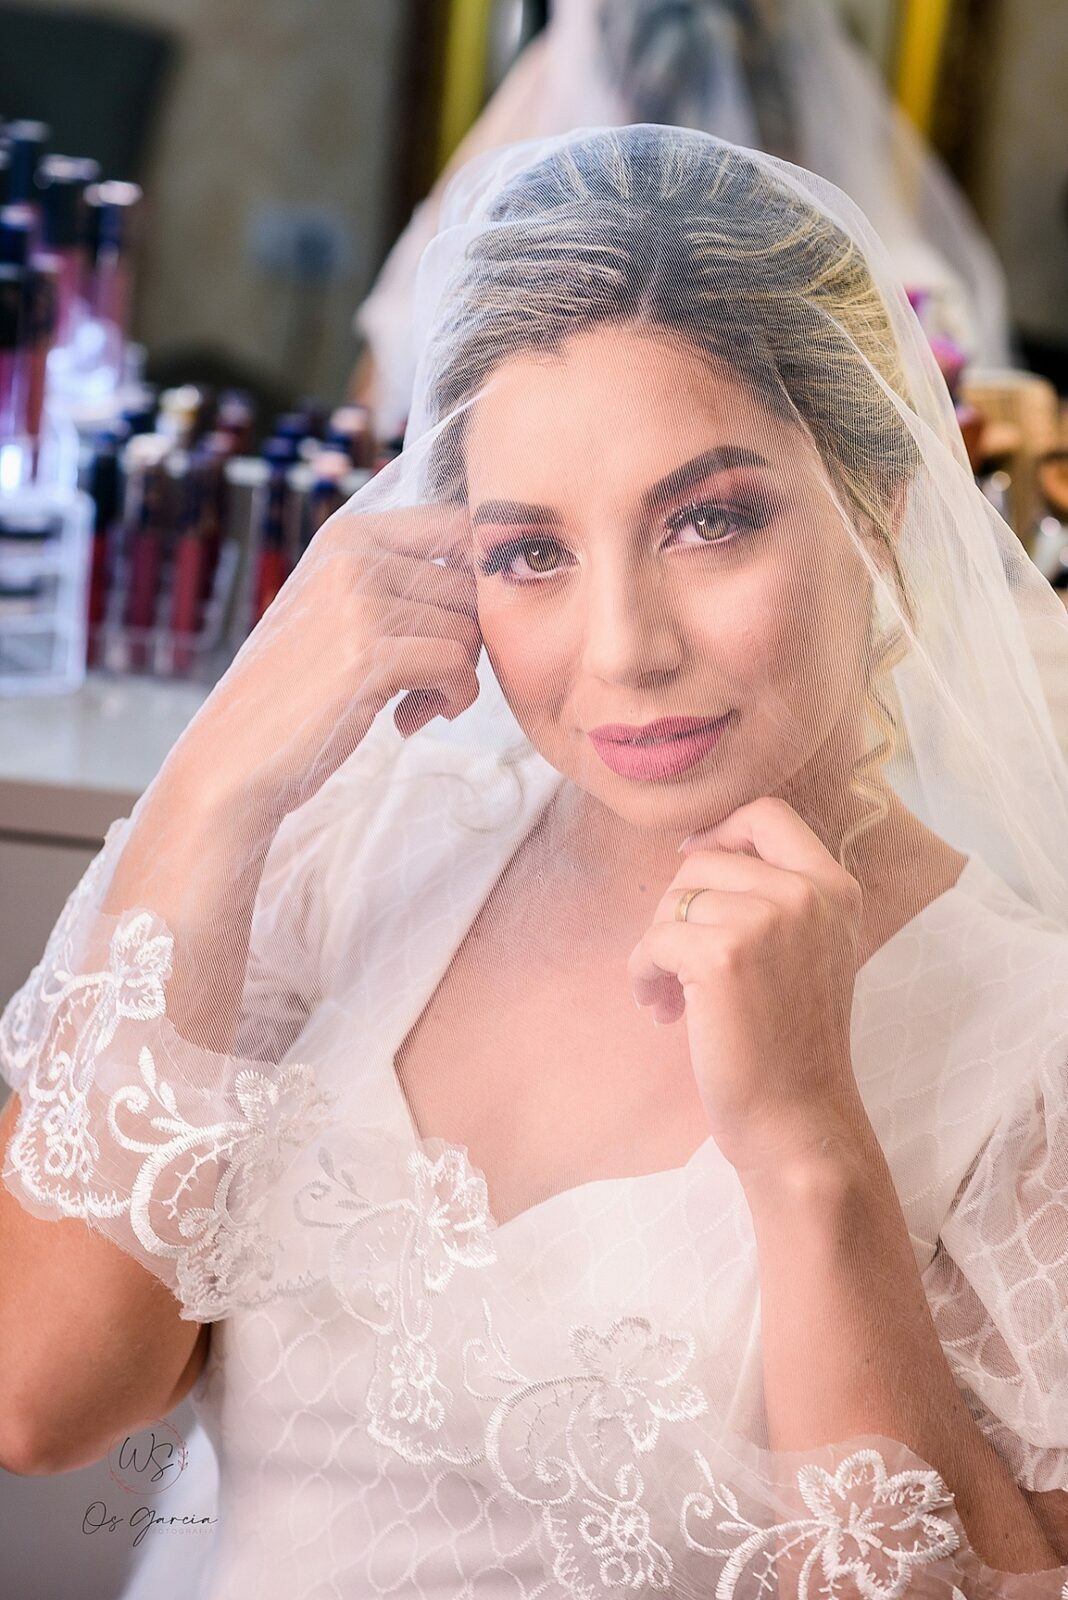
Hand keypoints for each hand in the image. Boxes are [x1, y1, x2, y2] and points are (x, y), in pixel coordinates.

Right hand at [160, 503, 482, 831]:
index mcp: (347, 533)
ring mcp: (358, 602)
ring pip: (468, 628)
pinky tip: (412, 718)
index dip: (479, 583)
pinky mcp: (367, 655)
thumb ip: (400, 577)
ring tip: (414, 703)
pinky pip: (456, 666)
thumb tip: (494, 564)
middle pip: (471, 585)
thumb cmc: (299, 688)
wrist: (236, 754)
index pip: (457, 527)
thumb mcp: (340, 608)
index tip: (454, 629)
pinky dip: (452, 699)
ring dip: (455, 678)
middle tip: (429, 683)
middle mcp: (352, 555)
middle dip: (465, 640)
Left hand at [626, 797, 866, 1180]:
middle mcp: (807, 894)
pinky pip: (653, 941)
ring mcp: (767, 920)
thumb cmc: (792, 1044)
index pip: (767, 814)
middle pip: (705, 860)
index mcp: (835, 888)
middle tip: (680, 965)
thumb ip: (776, 897)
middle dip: (677, 909)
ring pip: (674, 900)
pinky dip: (644, 975)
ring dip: (658, 947)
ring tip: (672, 996)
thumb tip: (694, 850)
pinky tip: (662, 1012)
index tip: (693, 866)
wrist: (800, 1120)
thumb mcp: (810, 950)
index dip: (719, 831)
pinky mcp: (722, 955)